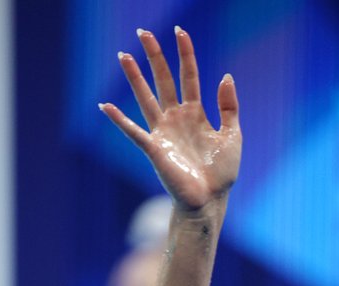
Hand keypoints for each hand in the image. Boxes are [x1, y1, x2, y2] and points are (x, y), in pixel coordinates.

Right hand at [100, 28, 240, 211]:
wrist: (209, 201)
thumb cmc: (221, 174)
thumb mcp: (232, 136)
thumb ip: (229, 107)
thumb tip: (225, 76)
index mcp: (195, 114)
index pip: (188, 76)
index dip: (185, 54)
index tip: (180, 31)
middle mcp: (176, 118)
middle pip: (163, 80)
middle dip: (154, 56)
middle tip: (143, 32)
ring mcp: (163, 132)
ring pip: (146, 98)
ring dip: (134, 77)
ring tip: (123, 55)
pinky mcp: (154, 149)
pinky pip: (133, 131)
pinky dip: (119, 120)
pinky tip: (105, 106)